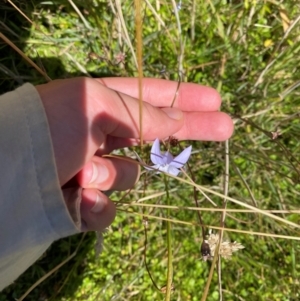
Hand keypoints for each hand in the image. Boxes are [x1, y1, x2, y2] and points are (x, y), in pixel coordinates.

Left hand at [36, 77, 232, 231]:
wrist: (3, 177)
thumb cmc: (48, 127)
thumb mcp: (94, 105)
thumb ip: (141, 113)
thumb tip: (177, 120)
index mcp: (100, 106)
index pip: (152, 99)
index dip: (183, 98)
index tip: (214, 100)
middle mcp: (101, 136)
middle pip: (156, 135)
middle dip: (191, 130)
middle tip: (227, 128)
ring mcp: (95, 170)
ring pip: (129, 176)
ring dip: (110, 175)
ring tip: (81, 173)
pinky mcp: (85, 203)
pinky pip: (109, 208)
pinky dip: (97, 204)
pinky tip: (78, 199)